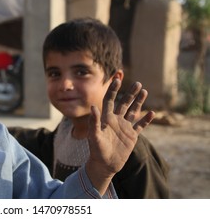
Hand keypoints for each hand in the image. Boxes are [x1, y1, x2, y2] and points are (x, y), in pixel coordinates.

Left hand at [85, 79, 154, 194]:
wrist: (104, 165)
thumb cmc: (96, 151)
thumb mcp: (94, 136)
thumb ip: (94, 122)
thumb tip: (93, 107)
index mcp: (106, 118)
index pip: (109, 100)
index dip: (113, 89)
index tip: (118, 79)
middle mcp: (116, 120)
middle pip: (124, 103)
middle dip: (130, 93)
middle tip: (138, 83)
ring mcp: (124, 127)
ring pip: (133, 111)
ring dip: (139, 102)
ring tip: (145, 91)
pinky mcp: (131, 136)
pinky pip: (140, 126)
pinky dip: (146, 120)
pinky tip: (152, 113)